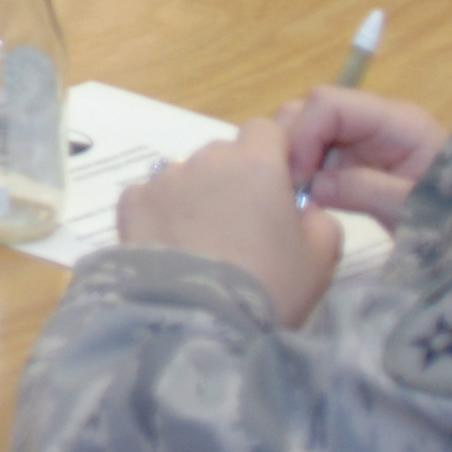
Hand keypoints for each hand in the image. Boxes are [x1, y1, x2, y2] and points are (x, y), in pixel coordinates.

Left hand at [116, 119, 341, 326]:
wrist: (198, 320)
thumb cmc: (268, 287)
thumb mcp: (321, 258)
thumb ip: (319, 219)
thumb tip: (302, 209)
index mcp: (256, 164)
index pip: (266, 130)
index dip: (274, 155)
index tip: (277, 191)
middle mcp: (205, 159)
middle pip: (224, 154)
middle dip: (235, 181)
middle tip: (242, 229)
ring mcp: (163, 178)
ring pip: (187, 175)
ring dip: (197, 198)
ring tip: (203, 247)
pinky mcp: (130, 202)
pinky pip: (152, 198)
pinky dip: (161, 215)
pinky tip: (171, 249)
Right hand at [270, 86, 446, 225]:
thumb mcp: (418, 208)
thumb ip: (369, 191)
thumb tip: (316, 185)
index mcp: (397, 122)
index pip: (330, 103)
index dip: (304, 132)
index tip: (298, 176)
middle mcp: (373, 123)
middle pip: (312, 110)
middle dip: (291, 142)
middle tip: (287, 186)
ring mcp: (361, 143)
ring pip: (306, 131)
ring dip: (292, 159)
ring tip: (294, 195)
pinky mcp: (353, 166)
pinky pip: (313, 158)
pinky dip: (300, 174)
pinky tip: (302, 198)